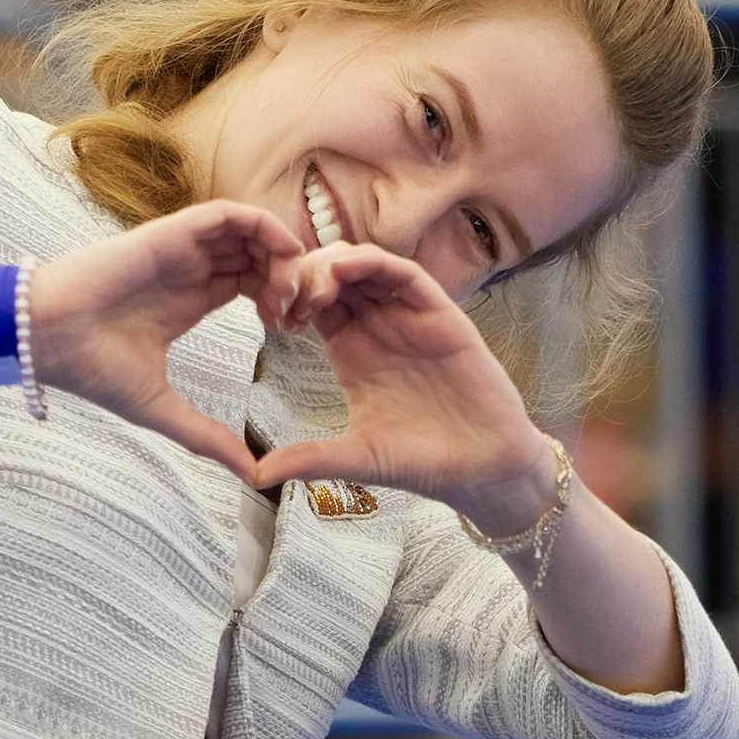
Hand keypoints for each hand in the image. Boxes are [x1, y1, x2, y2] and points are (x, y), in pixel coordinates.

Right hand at [29, 199, 305, 473]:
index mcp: (190, 298)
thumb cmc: (92, 369)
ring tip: (290, 295)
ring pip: (251, 231)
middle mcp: (190, 268)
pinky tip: (281, 263)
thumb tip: (251, 476)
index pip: (251, 281)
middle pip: (260, 254)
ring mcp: (182, 248)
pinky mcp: (172, 232)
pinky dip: (266, 229)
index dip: (282, 299)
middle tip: (302, 314)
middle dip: (292, 278)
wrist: (47, 339)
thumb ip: (209, 438)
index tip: (292, 331)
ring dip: (284, 255)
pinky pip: (231, 214)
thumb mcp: (164, 411)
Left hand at [251, 243, 554, 526]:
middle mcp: (379, 328)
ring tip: (311, 286)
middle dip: (303, 273)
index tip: (268, 314)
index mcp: (353, 352)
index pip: (313, 303)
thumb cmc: (425, 462)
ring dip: (332, 263)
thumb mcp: (355, 457)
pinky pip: (405, 274)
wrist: (483, 471)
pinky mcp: (441, 315)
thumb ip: (308, 458)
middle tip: (283, 294)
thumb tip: (256, 476)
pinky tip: (346, 270)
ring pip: (366, 265)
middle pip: (334, 275)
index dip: (287, 298)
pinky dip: (374, 262)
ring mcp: (410, 318)